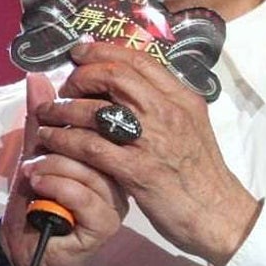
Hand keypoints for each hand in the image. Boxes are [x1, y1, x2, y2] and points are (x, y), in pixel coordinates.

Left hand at [0, 73, 126, 265]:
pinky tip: (40, 190)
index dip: (72, 116)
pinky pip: (82, 194)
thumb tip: (37, 75)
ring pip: (89, 166)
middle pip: (98, 141)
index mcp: (111, 155)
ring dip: (51, 167)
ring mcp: (116, 201)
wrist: (21, 247)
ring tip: (33, 176)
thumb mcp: (36, 150)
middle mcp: (120, 177)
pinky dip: (54, 186)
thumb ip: (41, 116)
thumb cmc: (33, 198)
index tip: (47, 125)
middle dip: (57, 143)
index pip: (102, 122)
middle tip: (35, 155)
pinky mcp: (105, 223)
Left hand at [38, 39, 260, 265]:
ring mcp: (153, 141)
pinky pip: (91, 147)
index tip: (80, 53)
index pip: (138, 60)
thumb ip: (164, 104)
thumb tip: (132, 84)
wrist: (219, 214)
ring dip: (63, 109)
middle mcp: (168, 113)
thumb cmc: (202, 173)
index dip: (102, 51)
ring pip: (97, 110)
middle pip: (114, 76)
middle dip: (80, 77)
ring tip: (47, 115)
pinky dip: (65, 140)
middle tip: (65, 88)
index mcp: (181, 98)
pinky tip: (51, 141)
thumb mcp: (191, 125)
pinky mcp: (138, 171)